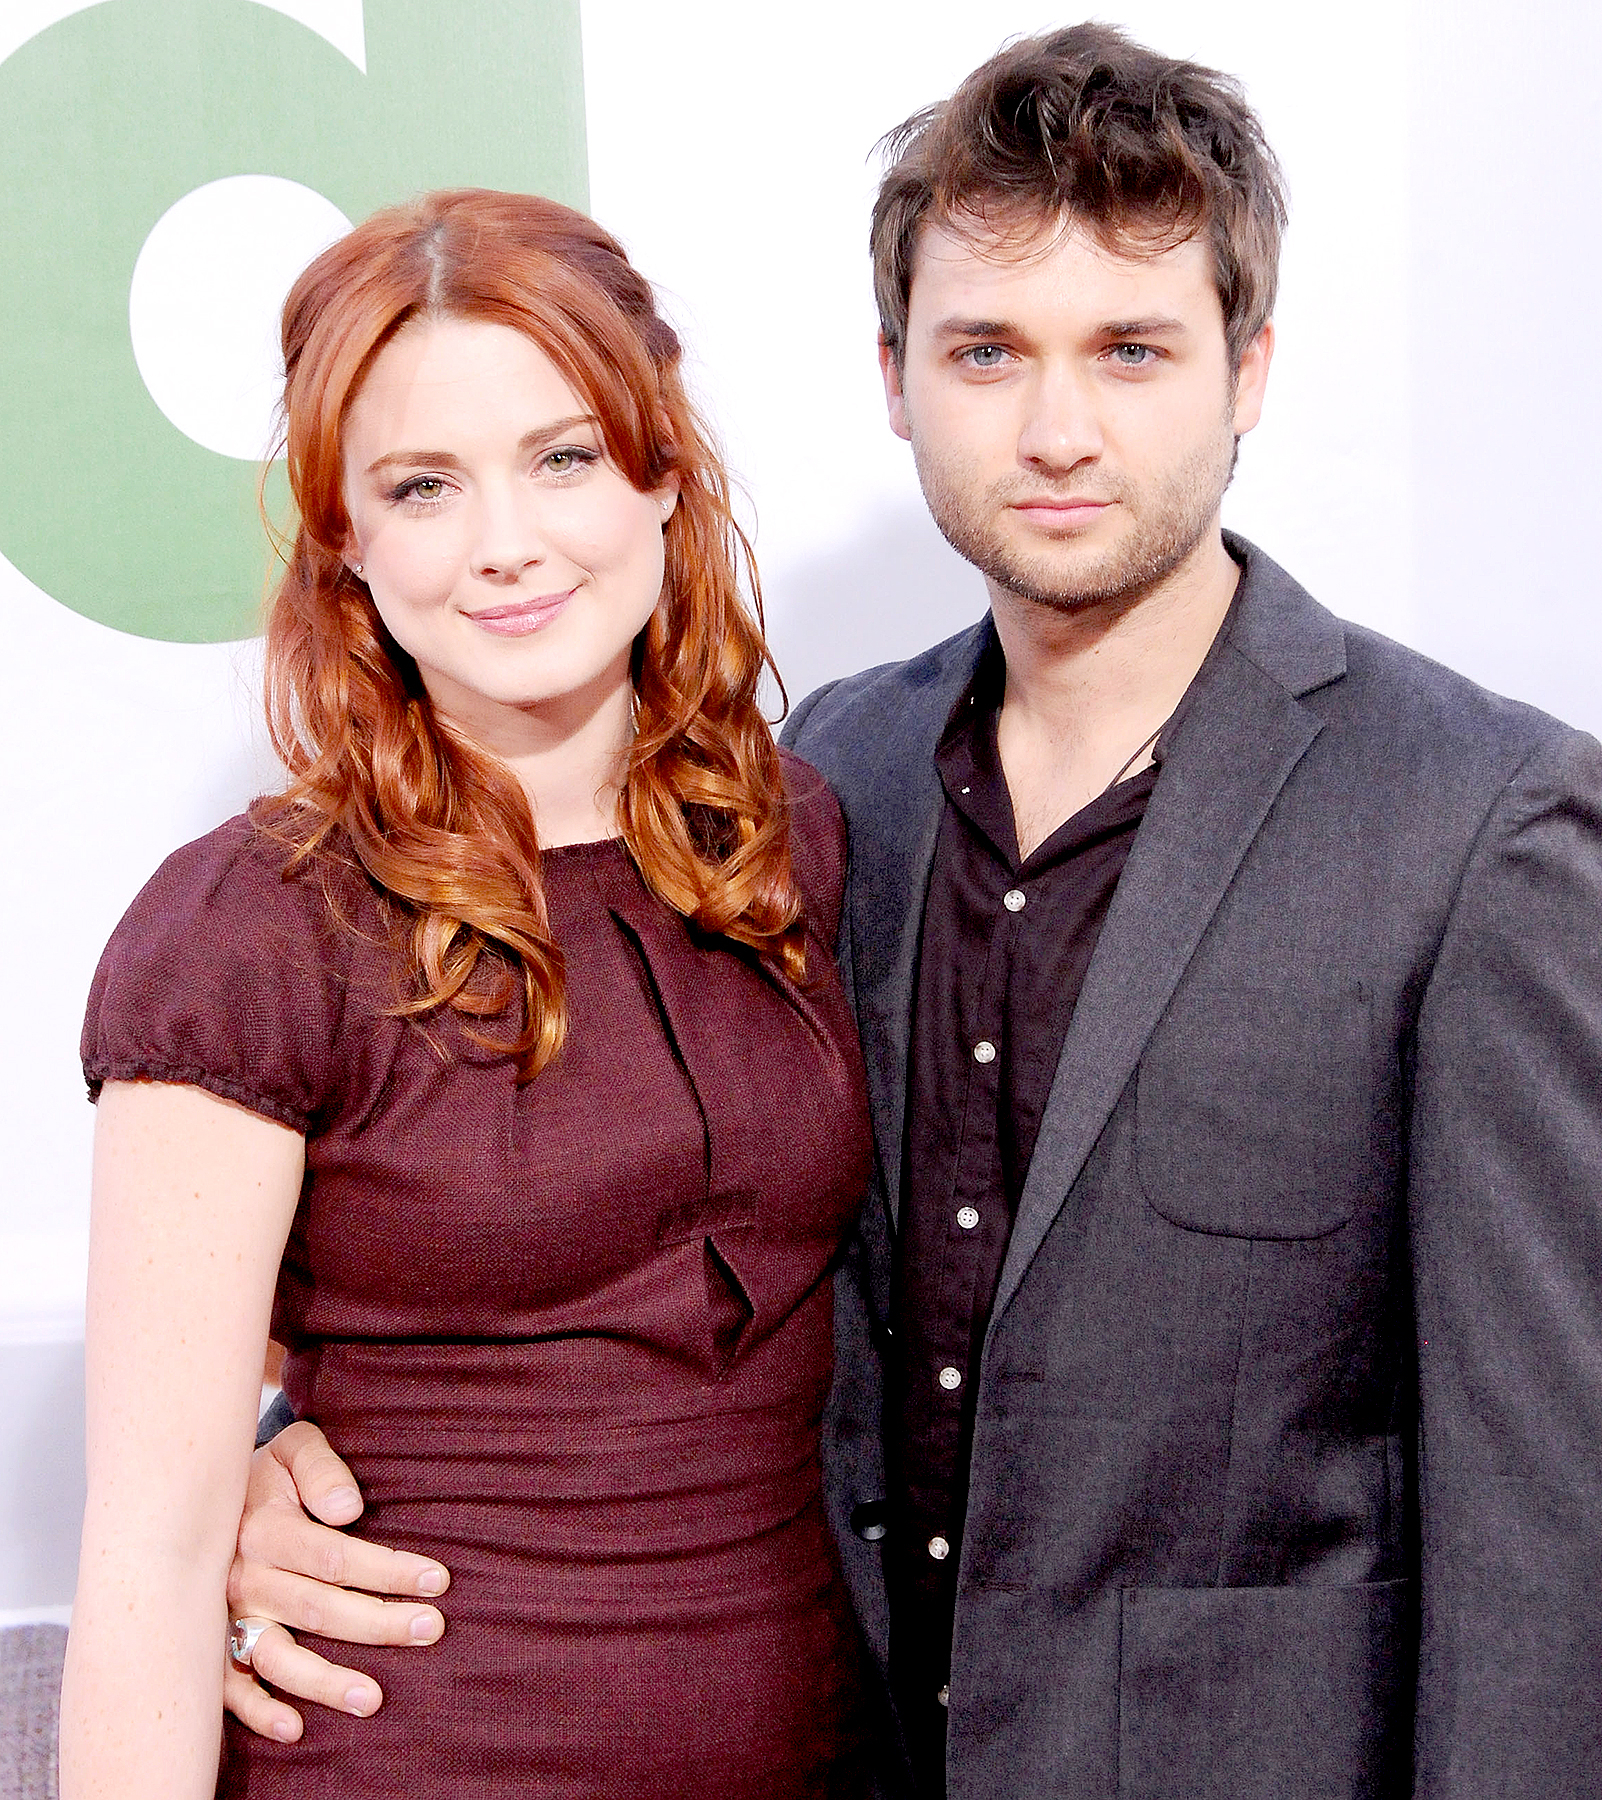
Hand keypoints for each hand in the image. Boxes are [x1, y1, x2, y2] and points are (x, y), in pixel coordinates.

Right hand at [223, 1421, 450, 1741]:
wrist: (199, 1501)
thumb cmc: (266, 1476)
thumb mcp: (292, 1449)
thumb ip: (321, 1468)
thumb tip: (348, 1509)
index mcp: (265, 1530)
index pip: (335, 1558)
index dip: (388, 1570)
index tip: (437, 1580)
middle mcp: (244, 1579)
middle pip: (318, 1609)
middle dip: (378, 1623)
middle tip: (430, 1629)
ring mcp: (227, 1618)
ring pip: (277, 1657)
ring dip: (326, 1682)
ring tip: (374, 1700)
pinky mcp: (213, 1647)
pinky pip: (229, 1688)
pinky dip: (258, 1712)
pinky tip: (295, 1728)